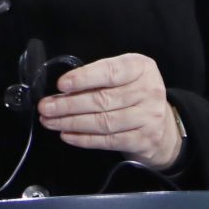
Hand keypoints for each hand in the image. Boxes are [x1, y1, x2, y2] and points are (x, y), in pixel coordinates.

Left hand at [38, 53, 182, 168]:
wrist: (163, 127)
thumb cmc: (133, 95)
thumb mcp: (122, 77)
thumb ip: (98, 78)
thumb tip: (61, 90)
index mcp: (141, 68)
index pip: (110, 71)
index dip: (84, 78)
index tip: (61, 85)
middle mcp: (149, 91)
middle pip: (103, 100)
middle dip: (68, 104)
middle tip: (45, 107)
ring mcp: (149, 117)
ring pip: (104, 122)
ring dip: (72, 123)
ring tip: (50, 121)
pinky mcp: (145, 140)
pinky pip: (109, 140)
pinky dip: (85, 139)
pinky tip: (67, 136)